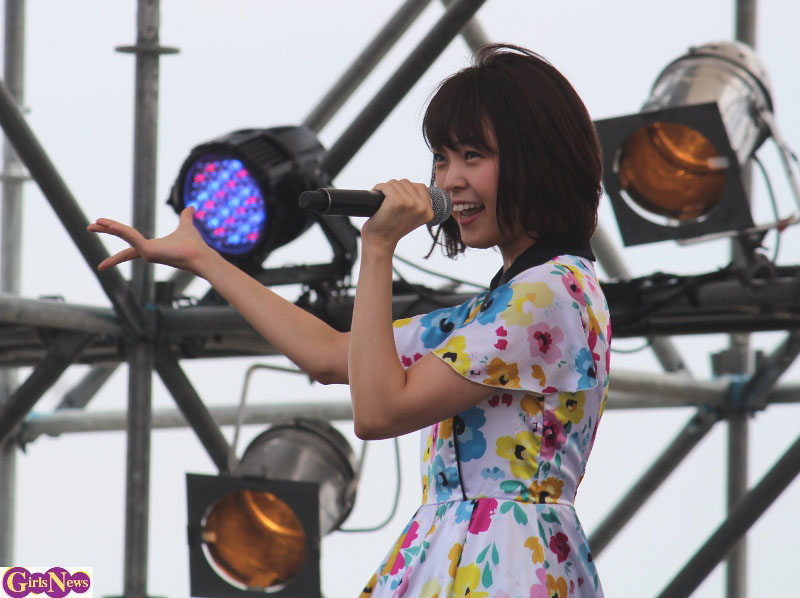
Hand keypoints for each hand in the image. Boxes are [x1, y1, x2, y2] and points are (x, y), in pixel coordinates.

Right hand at [87, 206, 216, 274]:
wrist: (201, 255)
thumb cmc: (194, 245)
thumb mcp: (186, 226)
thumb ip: (186, 217)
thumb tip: (191, 207)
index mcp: (151, 246)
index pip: (129, 241)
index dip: (116, 234)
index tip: (103, 229)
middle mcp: (146, 251)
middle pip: (121, 239)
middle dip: (105, 231)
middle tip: (88, 227)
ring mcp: (146, 253)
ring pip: (125, 236)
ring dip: (111, 228)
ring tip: (96, 222)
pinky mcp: (149, 253)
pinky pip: (132, 239)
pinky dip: (122, 231)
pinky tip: (113, 225)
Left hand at [361, 179, 433, 249]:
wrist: (380, 242)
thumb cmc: (392, 229)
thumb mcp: (412, 218)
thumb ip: (418, 203)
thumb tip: (414, 185)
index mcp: (428, 212)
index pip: (420, 187)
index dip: (406, 191)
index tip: (398, 203)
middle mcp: (422, 208)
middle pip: (406, 183)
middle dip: (395, 190)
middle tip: (388, 205)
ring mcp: (410, 204)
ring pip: (395, 183)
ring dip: (386, 190)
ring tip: (383, 203)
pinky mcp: (397, 201)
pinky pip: (386, 186)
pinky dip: (378, 189)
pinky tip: (377, 200)